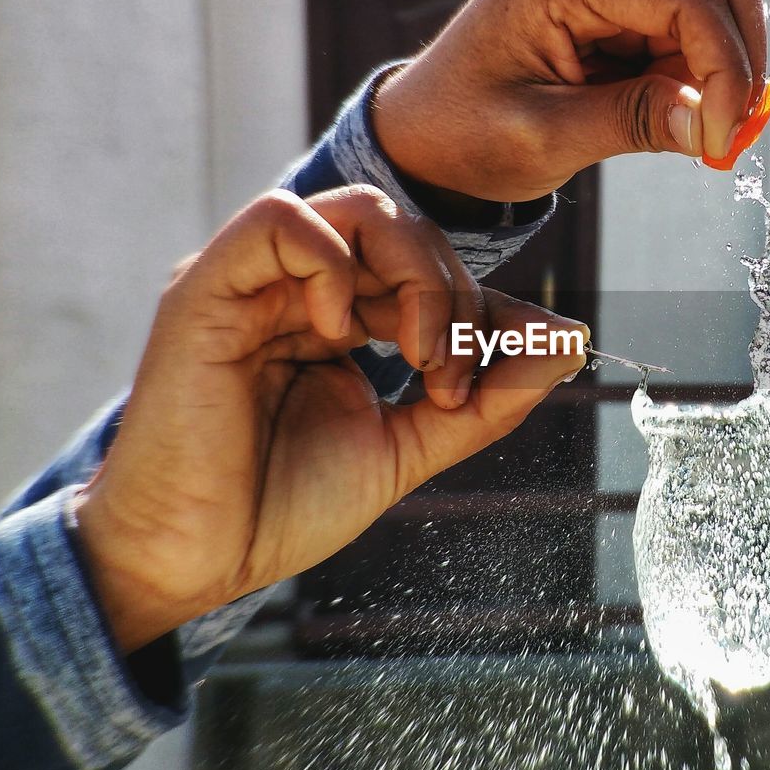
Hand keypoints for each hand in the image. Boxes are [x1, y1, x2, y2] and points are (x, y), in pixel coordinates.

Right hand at [73, 186, 586, 650]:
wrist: (197, 559)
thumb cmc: (286, 506)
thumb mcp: (408, 445)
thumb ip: (486, 395)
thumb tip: (572, 337)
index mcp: (339, 318)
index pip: (431, 269)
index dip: (486, 304)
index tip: (527, 356)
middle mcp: (298, 289)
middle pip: (407, 229)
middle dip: (458, 296)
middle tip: (455, 375)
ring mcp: (253, 282)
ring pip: (357, 210)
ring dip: (417, 275)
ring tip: (419, 355)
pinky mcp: (206, 287)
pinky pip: (279, 220)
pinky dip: (334, 266)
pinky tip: (341, 334)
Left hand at [372, 0, 767, 201]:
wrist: (424, 135)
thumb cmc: (464, 134)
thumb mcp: (545, 138)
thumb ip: (632, 123)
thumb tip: (711, 126)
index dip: (724, 67)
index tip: (719, 138)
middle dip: (739, 57)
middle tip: (730, 131)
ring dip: (723, 66)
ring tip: (696, 130)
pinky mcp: (617, 0)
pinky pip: (687, 23)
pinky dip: (700, 70)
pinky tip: (677, 113)